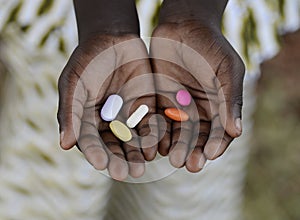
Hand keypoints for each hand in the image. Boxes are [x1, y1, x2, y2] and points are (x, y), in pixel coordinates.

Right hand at [57, 34, 157, 179]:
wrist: (113, 38)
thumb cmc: (88, 60)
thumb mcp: (74, 83)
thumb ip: (71, 112)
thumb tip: (64, 145)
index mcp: (88, 120)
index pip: (91, 142)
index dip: (95, 153)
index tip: (101, 164)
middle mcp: (109, 122)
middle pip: (114, 146)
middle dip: (118, 159)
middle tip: (123, 172)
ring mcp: (128, 115)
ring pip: (134, 140)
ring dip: (137, 153)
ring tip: (140, 166)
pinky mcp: (147, 107)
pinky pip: (151, 124)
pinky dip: (154, 136)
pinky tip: (156, 147)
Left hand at [150, 4, 244, 171]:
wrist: (182, 25)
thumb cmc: (210, 45)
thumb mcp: (227, 69)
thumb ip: (230, 99)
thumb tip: (236, 132)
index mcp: (218, 105)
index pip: (219, 132)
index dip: (216, 144)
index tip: (210, 154)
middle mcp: (199, 110)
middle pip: (197, 137)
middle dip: (194, 151)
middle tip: (189, 164)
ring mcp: (178, 106)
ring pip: (177, 133)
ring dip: (175, 146)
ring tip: (173, 158)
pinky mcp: (159, 100)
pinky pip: (158, 120)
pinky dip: (158, 132)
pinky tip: (157, 143)